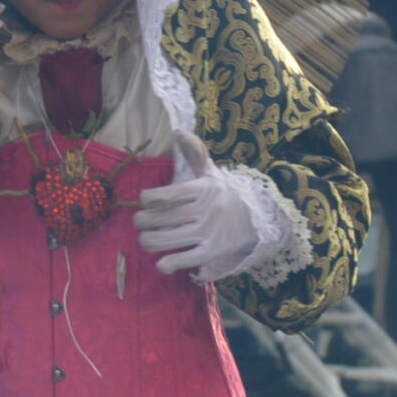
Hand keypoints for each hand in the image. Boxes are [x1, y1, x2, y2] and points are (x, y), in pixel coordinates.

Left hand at [134, 131, 265, 277]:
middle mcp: (205, 211)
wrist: (256, 220)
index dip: (148, 198)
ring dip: (148, 241)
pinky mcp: (212, 252)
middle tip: (141, 221)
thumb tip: (179, 132)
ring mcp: (208, 233)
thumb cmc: (224, 196)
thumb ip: (194, 153)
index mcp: (202, 189)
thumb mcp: (212, 173)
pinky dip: (167, 264)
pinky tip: (161, 263)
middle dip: (142, 221)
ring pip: (165, 240)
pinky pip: (184, 261)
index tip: (145, 199)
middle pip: (160, 219)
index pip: (167, 195)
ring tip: (147, 238)